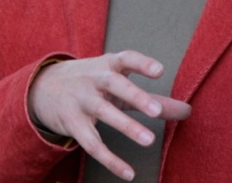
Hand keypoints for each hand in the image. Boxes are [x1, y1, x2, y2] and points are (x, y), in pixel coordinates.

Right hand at [27, 51, 190, 180]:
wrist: (44, 87)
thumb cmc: (92, 83)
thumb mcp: (118, 83)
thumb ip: (153, 97)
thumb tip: (187, 110)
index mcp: (107, 66)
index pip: (125, 59)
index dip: (141, 64)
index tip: (159, 70)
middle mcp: (93, 80)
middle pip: (114, 84)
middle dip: (135, 96)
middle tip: (155, 111)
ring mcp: (81, 100)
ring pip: (103, 112)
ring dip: (126, 126)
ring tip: (148, 140)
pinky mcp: (72, 123)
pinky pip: (91, 143)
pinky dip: (110, 159)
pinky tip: (128, 173)